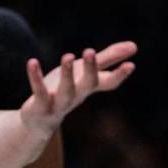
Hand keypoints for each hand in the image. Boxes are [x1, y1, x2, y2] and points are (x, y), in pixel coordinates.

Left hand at [21, 41, 135, 133]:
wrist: (39, 121)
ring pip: (66, 91)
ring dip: (67, 75)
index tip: (131, 65)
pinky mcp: (40, 106)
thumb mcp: (84, 71)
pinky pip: (38, 92)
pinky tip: (32, 62)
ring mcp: (59, 103)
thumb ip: (107, 59)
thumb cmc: (64, 90)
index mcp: (88, 87)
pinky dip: (36, 78)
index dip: (119, 75)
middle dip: (90, 69)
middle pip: (88, 85)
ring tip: (67, 56)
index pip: (109, 83)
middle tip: (90, 51)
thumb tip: (134, 46)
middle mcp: (77, 96)